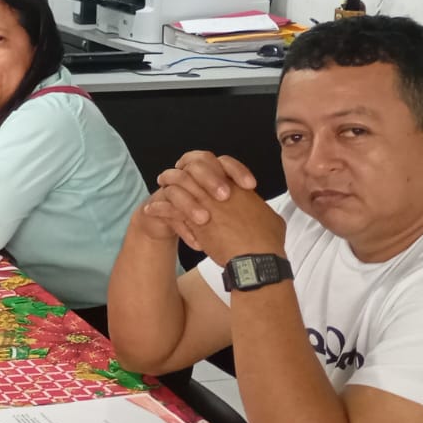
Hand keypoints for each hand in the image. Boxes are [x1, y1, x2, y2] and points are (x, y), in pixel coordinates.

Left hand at [141, 151, 281, 263]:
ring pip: (178, 185)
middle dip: (181, 170)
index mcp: (237, 187)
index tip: (197, 170)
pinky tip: (151, 210)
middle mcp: (218, 191)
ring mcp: (204, 204)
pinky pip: (169, 209)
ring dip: (167, 185)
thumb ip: (260, 210)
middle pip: (194, 169)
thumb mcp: (271, 218)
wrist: (256, 258)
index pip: (218, 164)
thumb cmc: (267, 241)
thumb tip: (263, 212)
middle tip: (170, 174)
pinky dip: (158, 209)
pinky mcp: (193, 221)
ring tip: (159, 186)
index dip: (206, 165)